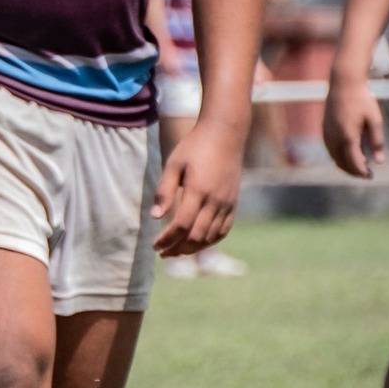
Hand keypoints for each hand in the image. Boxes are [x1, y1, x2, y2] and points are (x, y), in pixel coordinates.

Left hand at [152, 117, 243, 255]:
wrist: (225, 135)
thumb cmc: (194, 147)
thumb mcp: (173, 164)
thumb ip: (164, 191)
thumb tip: (154, 217)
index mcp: (198, 190)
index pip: (182, 225)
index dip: (167, 239)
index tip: (154, 245)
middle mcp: (215, 200)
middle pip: (197, 236)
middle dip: (178, 249)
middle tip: (162, 252)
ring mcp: (227, 203)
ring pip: (211, 237)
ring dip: (193, 248)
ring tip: (176, 251)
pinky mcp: (234, 204)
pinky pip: (223, 230)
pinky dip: (210, 241)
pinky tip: (197, 244)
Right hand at [320, 72, 383, 178]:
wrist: (343, 83)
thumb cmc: (362, 100)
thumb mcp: (375, 120)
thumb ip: (377, 141)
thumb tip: (379, 161)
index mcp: (348, 136)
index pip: (354, 162)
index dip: (362, 172)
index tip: (371, 176)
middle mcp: (335, 137)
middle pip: (342, 162)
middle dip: (353, 171)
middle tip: (365, 174)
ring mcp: (327, 133)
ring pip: (334, 157)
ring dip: (344, 164)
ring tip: (357, 165)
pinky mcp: (324, 128)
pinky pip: (329, 149)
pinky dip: (337, 156)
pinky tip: (346, 153)